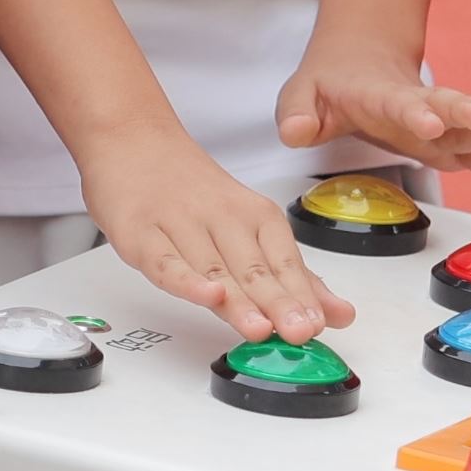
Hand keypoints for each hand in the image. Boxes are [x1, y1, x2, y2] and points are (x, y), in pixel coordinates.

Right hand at [79, 127, 351, 345]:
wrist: (131, 139)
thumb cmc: (188, 189)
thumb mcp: (247, 224)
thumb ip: (292, 274)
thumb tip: (338, 314)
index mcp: (252, 214)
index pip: (284, 259)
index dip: (303, 294)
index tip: (319, 323)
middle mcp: (220, 217)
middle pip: (254, 267)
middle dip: (279, 302)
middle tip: (299, 331)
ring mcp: (179, 225)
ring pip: (214, 268)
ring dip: (239, 301)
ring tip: (261, 329)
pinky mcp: (140, 233)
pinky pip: (164, 261)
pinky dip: (186, 280)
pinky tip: (206, 295)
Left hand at [274, 46, 470, 180]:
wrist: (358, 58)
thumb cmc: (330, 83)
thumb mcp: (300, 93)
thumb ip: (295, 112)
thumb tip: (295, 131)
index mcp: (377, 94)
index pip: (397, 104)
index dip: (415, 113)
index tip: (431, 122)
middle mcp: (413, 105)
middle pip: (444, 107)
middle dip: (466, 115)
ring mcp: (432, 121)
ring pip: (464, 128)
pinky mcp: (442, 137)